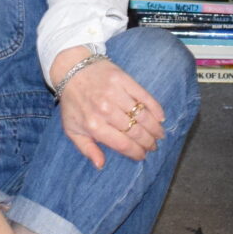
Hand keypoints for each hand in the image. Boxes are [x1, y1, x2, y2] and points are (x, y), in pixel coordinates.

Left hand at [52, 47, 164, 169]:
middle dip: (148, 142)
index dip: (136, 152)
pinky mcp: (123, 79)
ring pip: (142, 116)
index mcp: (93, 125)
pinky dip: (155, 108)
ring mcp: (115, 94)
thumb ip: (86, 148)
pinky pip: (144, 96)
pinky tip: (160, 117)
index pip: (122, 144)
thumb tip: (100, 165)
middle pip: (135, 132)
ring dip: (154, 128)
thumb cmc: (73, 102)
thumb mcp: (72, 129)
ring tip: (159, 135)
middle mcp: (105, 110)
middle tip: (154, 146)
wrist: (71, 68)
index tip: (143, 155)